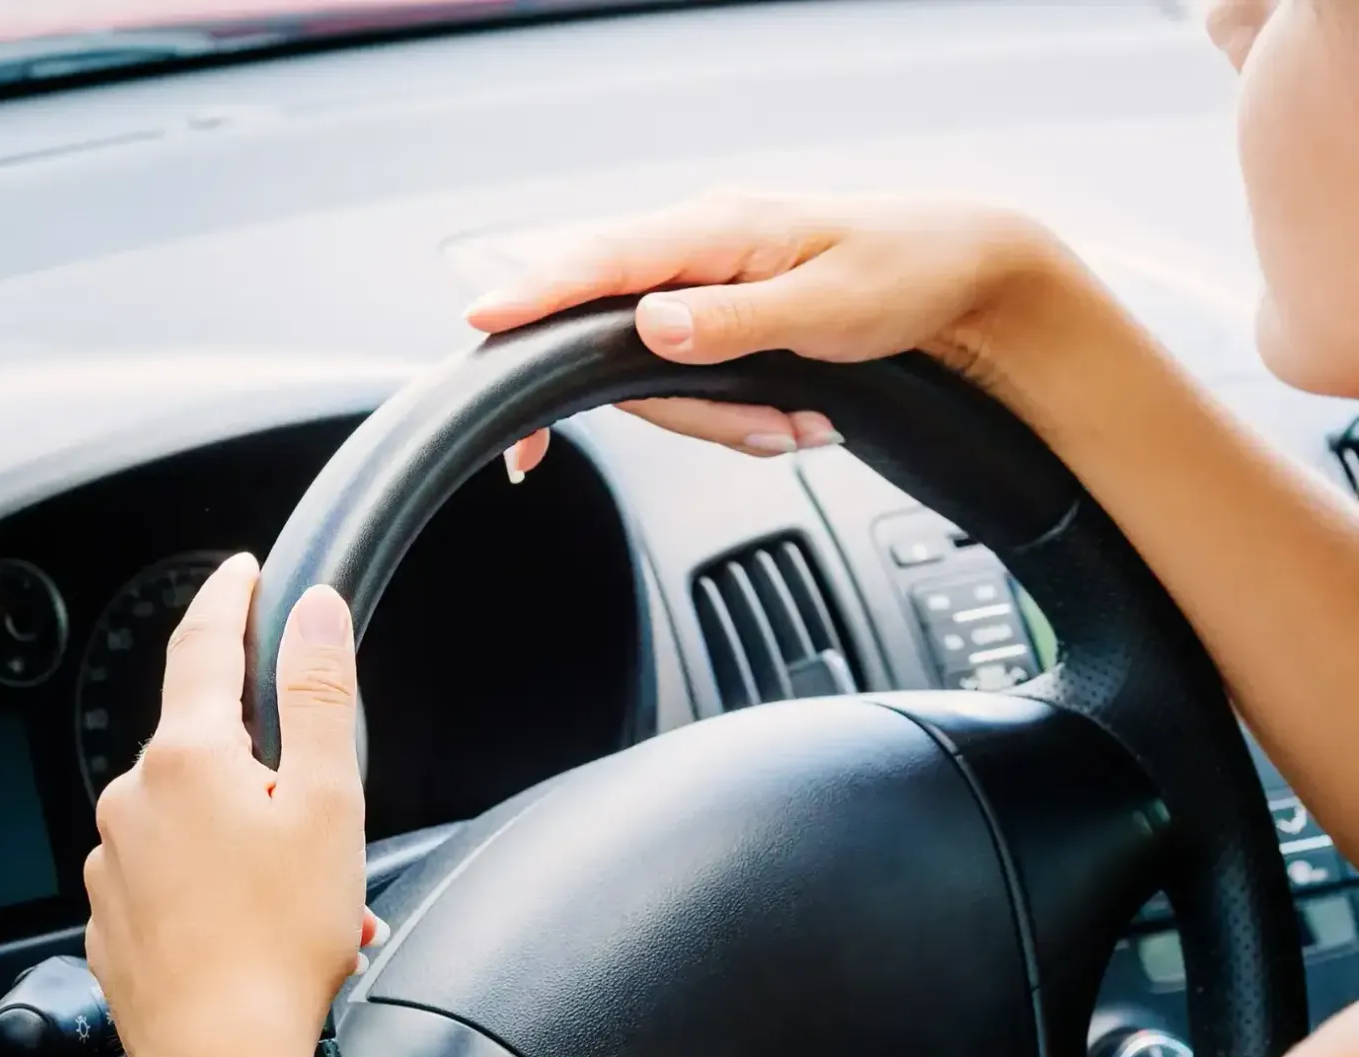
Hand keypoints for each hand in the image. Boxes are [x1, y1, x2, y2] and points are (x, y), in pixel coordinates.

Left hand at [82, 552, 370, 1056]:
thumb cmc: (278, 943)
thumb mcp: (328, 802)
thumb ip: (319, 695)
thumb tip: (314, 611)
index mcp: (187, 756)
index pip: (204, 646)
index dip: (229, 599)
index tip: (241, 573)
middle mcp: (134, 798)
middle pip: (211, 750)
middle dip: (269, 776)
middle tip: (327, 833)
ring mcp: (115, 862)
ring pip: (195, 826)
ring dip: (250, 848)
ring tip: (309, 911)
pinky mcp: (113, 922)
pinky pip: (171, 883)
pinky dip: (218, 896)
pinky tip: (263, 938)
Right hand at [462, 191, 1068, 477]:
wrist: (966, 278)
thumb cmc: (910, 273)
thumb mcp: (832, 307)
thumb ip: (734, 320)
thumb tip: (649, 327)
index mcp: (718, 227)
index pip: (602, 259)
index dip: (535, 293)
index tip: (485, 322)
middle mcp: (697, 249)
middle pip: (617, 343)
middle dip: (686, 410)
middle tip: (770, 433)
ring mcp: (703, 284)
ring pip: (655, 375)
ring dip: (725, 419)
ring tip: (804, 423)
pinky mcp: (716, 317)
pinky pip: (687, 379)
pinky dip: (734, 414)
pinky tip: (791, 416)